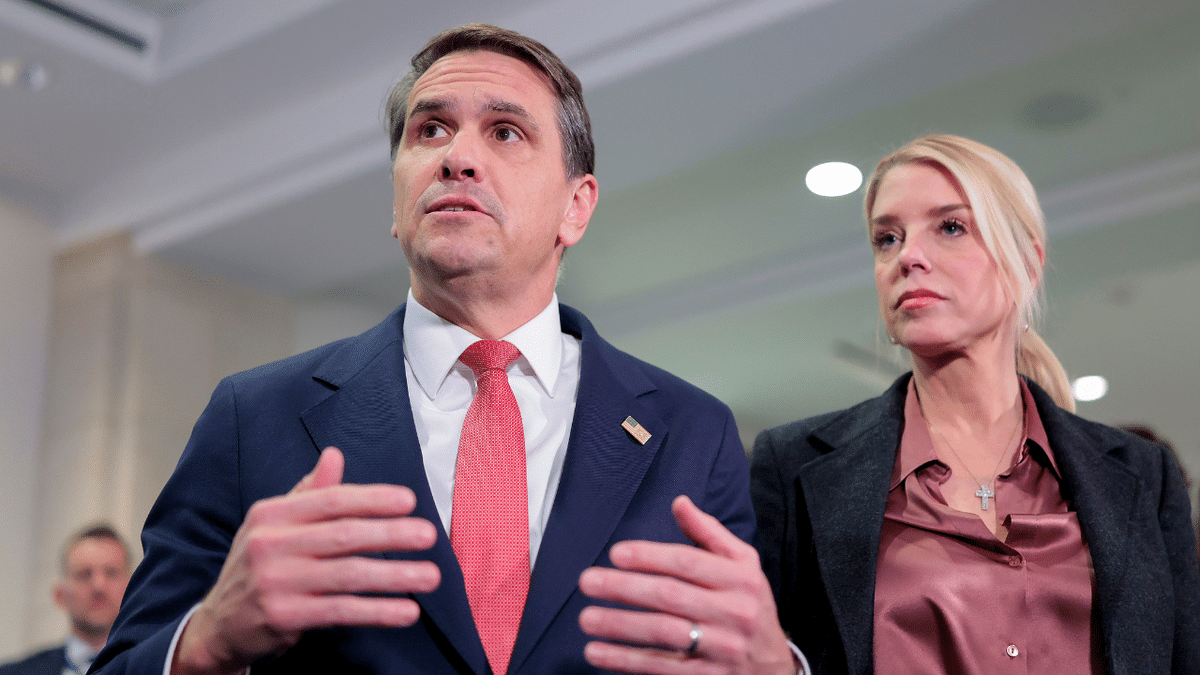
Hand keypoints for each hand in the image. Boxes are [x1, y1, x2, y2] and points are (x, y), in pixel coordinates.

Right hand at [173, 447, 440, 674]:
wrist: (219, 623)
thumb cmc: (258, 566)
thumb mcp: (273, 524)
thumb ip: (308, 493)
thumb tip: (334, 455)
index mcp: (272, 514)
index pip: (331, 501)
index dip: (373, 499)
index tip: (409, 501)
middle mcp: (271, 544)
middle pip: (344, 535)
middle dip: (391, 534)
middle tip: (429, 535)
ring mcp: (277, 582)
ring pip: (348, 575)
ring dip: (395, 576)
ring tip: (430, 577)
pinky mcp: (284, 616)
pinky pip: (341, 611)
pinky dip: (377, 611)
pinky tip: (406, 611)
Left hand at [578, 495, 794, 674]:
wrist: (774, 666)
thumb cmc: (749, 605)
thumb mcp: (743, 564)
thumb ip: (709, 533)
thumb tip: (679, 502)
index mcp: (740, 578)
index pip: (688, 562)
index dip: (649, 556)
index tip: (615, 553)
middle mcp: (734, 612)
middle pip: (670, 596)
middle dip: (624, 587)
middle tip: (588, 582)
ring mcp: (721, 648)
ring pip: (664, 633)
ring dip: (620, 626)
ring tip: (586, 618)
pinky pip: (662, 668)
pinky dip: (626, 661)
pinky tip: (597, 653)